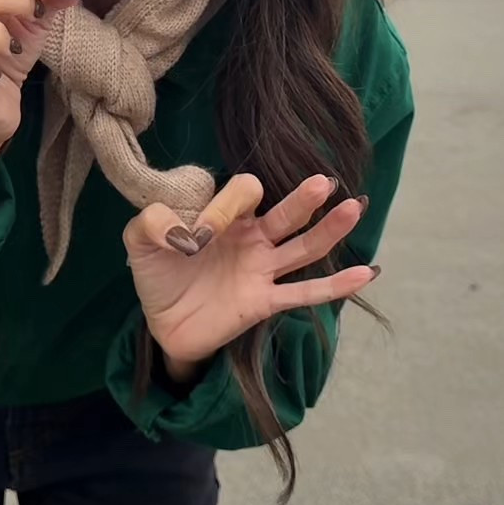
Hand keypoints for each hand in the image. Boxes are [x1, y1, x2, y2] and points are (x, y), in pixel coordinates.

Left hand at [123, 174, 378, 377]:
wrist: (163, 323)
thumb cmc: (157, 274)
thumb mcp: (138, 243)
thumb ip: (149, 223)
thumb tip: (178, 228)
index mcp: (226, 216)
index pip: (244, 193)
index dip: (227, 204)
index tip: (201, 232)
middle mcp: (252, 237)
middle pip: (287, 213)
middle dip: (304, 198)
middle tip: (324, 182)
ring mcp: (263, 269)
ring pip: (303, 247)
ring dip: (329, 230)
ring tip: (353, 209)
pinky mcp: (265, 302)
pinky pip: (304, 293)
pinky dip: (335, 285)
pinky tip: (365, 273)